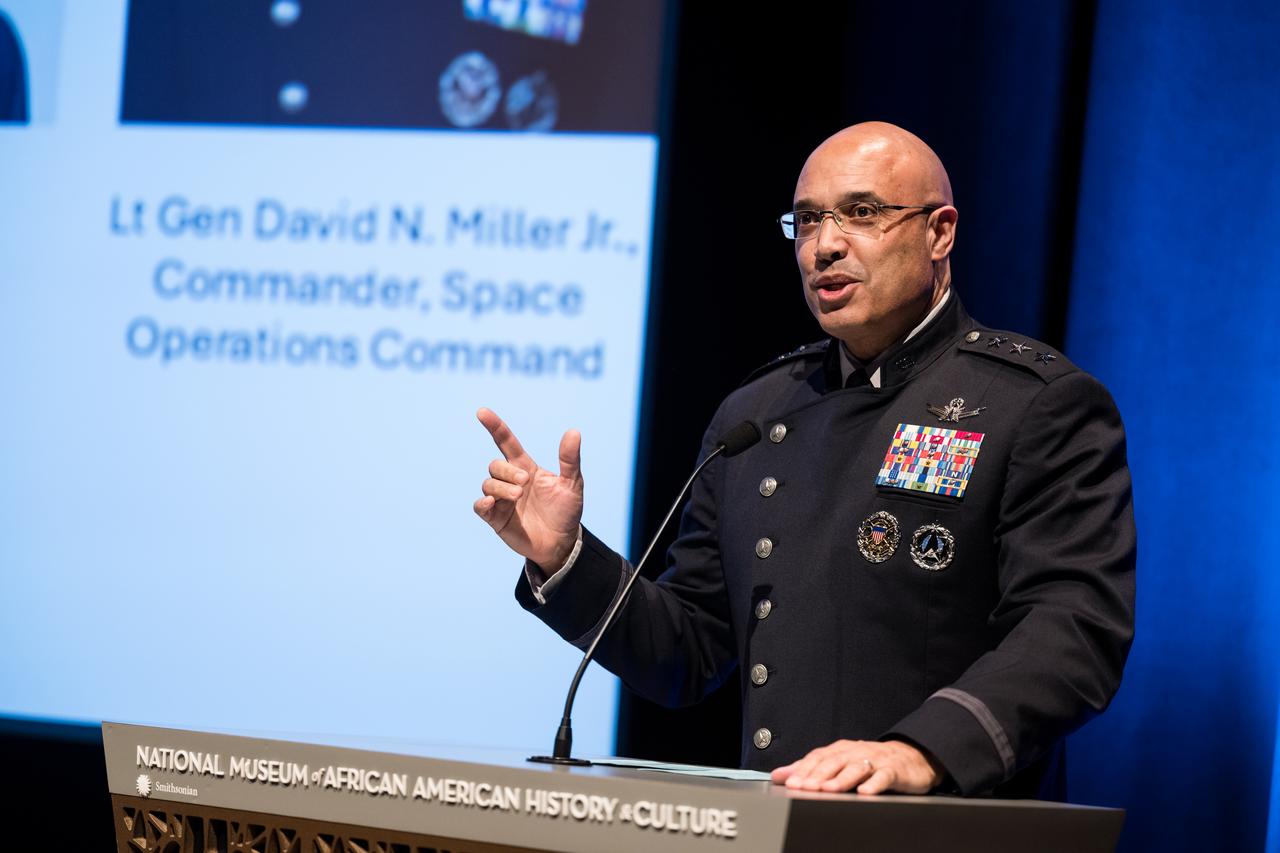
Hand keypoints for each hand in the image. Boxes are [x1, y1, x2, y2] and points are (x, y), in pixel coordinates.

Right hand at [473, 408, 583, 569]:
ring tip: (518, 496)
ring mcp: (502, 500)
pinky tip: (491, 502)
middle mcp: (511, 481)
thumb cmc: (567, 512)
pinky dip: (482, 502)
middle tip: (525, 482)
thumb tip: (573, 431)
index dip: (495, 427)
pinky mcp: (496, 519)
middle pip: (495, 464)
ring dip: (501, 487)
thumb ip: (570, 459)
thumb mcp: (572, 484)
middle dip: (507, 471)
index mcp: (527, 468)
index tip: (482, 412)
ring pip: (488, 483)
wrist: (562, 543)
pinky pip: (479, 506)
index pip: (506, 442)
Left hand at [770, 739, 942, 794]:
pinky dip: (874, 784)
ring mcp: (875, 760)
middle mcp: (855, 752)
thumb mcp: (840, 761)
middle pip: (834, 762)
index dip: (803, 769)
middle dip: (817, 775)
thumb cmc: (870, 761)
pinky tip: (865, 793)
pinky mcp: (894, 771)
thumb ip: (809, 768)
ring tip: (828, 789)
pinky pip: (883, 777)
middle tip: (804, 787)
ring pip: (856, 768)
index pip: (818, 757)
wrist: (911, 757)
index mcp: (841, 750)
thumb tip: (779, 775)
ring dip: (841, 779)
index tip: (790, 782)